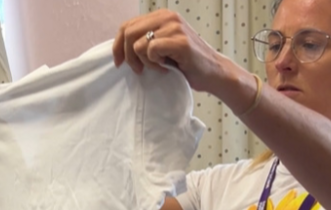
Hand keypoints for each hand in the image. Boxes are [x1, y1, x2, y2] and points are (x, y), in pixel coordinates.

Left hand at [111, 10, 236, 96]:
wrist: (213, 73)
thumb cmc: (185, 62)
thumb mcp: (161, 45)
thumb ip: (144, 39)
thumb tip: (118, 48)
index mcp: (162, 16)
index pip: (126, 25)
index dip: (117, 46)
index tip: (119, 63)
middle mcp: (168, 17)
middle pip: (128, 33)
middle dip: (127, 56)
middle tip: (139, 70)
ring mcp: (175, 27)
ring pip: (138, 44)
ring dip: (144, 61)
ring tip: (159, 66)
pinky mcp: (180, 41)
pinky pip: (151, 50)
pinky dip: (154, 63)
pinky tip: (166, 67)